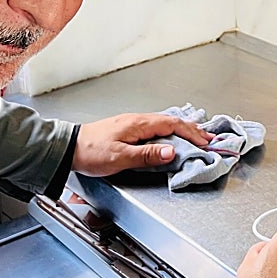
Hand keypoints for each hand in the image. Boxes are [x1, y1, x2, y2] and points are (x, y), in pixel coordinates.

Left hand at [73, 113, 212, 176]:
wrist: (68, 149)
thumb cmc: (91, 152)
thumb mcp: (121, 157)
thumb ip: (148, 155)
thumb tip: (172, 152)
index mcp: (138, 124)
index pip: (172, 124)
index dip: (191, 133)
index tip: (206, 142)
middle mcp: (137, 120)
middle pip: (171, 121)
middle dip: (192, 130)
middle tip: (208, 138)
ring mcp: (132, 124)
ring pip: (164, 124)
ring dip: (182, 131)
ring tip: (196, 138)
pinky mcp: (127, 130)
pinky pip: (155, 128)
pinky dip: (169, 133)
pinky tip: (171, 138)